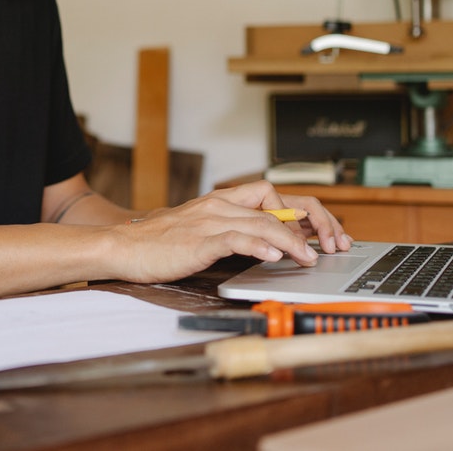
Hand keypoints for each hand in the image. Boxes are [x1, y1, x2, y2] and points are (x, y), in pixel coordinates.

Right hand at [109, 181, 352, 283]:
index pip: (274, 194)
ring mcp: (210, 221)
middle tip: (331, 244)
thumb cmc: (158, 244)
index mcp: (221, 200)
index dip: (304, 212)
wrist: (121, 247)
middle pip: (277, 203)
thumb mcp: (200, 231)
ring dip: (293, 240)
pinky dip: (260, 246)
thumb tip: (266, 245)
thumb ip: (230, 232)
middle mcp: (220, 205)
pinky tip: (275, 257)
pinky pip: (237, 238)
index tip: (324, 233)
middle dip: (311, 222)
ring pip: (263, 221)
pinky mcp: (200, 240)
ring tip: (310, 257)